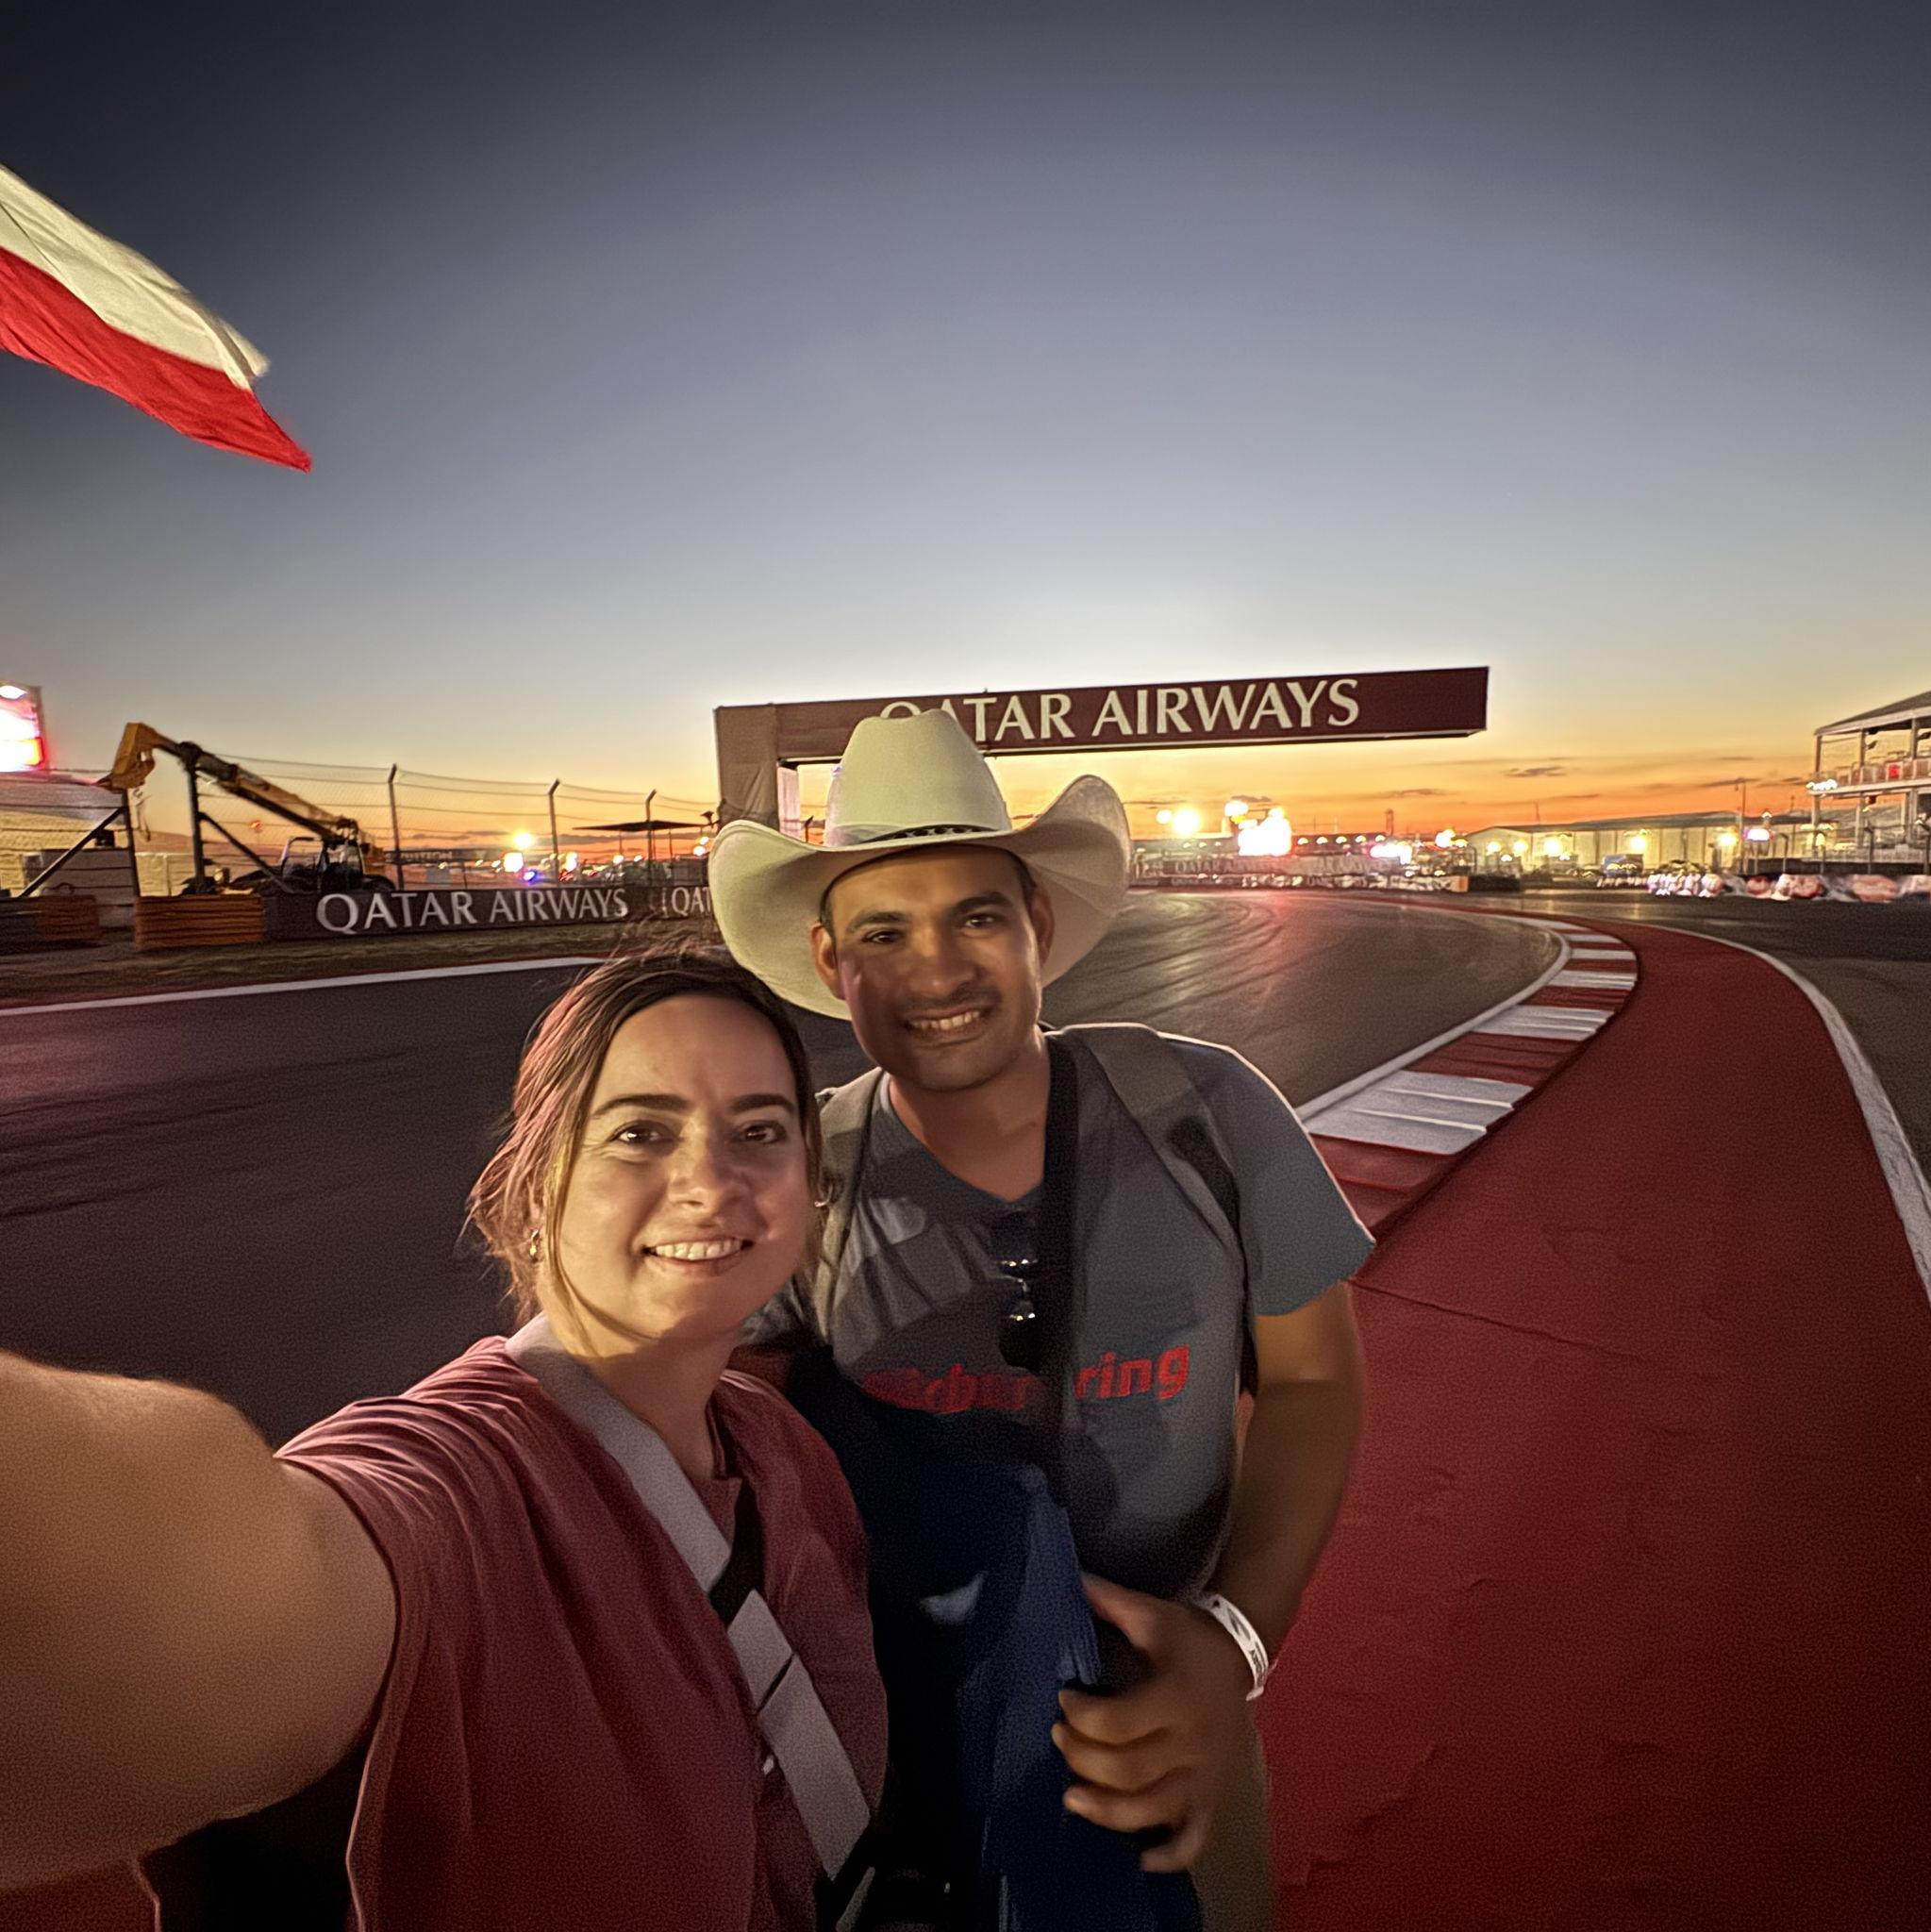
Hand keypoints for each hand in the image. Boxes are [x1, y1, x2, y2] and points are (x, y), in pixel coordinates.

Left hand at [1052, 1573, 1255, 1871]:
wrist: (1243, 1656)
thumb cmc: (1189, 1638)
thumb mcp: (1153, 1615)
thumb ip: (1111, 1602)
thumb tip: (1069, 1579)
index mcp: (1179, 1696)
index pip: (1120, 1722)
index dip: (1083, 1715)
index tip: (1064, 1699)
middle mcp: (1194, 1743)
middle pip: (1130, 1770)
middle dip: (1084, 1760)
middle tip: (1059, 1739)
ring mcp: (1207, 1776)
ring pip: (1154, 1810)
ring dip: (1109, 1812)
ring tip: (1072, 1799)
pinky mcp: (1215, 1796)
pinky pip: (1196, 1837)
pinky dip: (1171, 1855)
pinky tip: (1141, 1859)